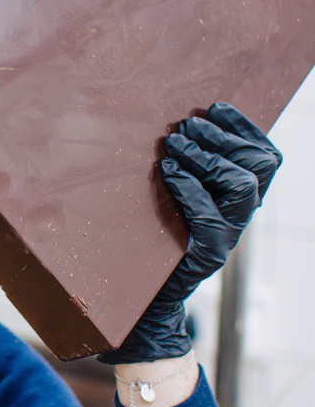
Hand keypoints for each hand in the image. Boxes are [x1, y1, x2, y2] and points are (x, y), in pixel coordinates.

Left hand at [100, 103, 281, 364]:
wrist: (141, 301)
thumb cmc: (146, 240)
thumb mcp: (167, 198)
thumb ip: (180, 168)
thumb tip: (165, 125)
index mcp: (237, 197)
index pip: (265, 155)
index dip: (245, 127)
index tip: (216, 106)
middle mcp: (240, 215)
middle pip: (260, 165)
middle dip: (223, 137)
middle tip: (187, 125)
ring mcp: (228, 235)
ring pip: (244, 186)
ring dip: (208, 157)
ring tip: (173, 145)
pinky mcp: (208, 255)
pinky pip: (211, 215)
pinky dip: (190, 188)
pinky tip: (167, 172)